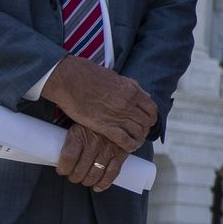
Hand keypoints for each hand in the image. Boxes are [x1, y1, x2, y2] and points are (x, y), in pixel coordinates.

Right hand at [40, 56, 156, 153]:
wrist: (71, 79)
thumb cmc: (90, 76)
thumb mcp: (117, 78)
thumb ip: (132, 87)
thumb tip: (144, 95)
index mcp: (132, 91)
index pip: (151, 109)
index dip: (150, 118)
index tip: (146, 122)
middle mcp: (128, 104)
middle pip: (145, 122)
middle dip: (144, 129)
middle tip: (139, 134)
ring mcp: (117, 115)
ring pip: (137, 131)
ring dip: (138, 138)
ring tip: (134, 141)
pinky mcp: (104, 125)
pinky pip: (123, 139)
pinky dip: (129, 145)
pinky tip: (128, 147)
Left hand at [56, 123, 127, 191]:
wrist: (117, 111)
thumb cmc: (92, 120)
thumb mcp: (77, 122)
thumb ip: (69, 137)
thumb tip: (54, 152)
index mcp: (79, 134)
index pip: (68, 158)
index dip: (63, 169)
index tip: (62, 170)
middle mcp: (94, 142)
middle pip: (80, 169)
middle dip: (74, 176)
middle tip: (74, 175)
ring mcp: (108, 148)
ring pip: (94, 173)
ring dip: (87, 180)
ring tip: (84, 179)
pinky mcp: (121, 153)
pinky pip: (112, 172)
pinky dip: (104, 182)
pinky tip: (98, 186)